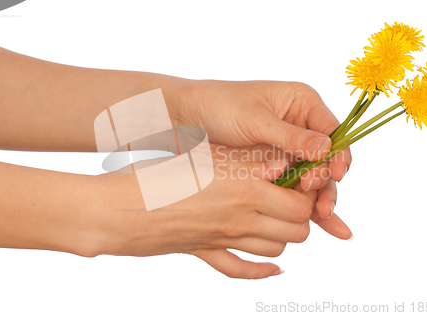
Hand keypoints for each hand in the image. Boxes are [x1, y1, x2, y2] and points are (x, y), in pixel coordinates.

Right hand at [97, 162, 316, 278]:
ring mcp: (225, 239)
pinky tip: (273, 268)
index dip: (308, 192)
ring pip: (277, 250)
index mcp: (244, 186)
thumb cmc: (158, 172)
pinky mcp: (207, 252)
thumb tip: (280, 165)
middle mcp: (241, 216)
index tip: (302, 181)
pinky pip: (243, 271)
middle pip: (297, 229)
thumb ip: (247, 160)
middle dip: (300, 215)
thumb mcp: (206, 154)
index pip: (300, 201)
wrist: (119, 208)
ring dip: (282, 235)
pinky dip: (263, 272)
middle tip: (290, 198)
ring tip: (273, 217)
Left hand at [175, 80, 351, 219]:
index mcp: (302, 103)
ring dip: (321, 197)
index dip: (339, 155)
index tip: (335, 175)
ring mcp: (289, 148)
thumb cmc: (218, 105)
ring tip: (323, 218)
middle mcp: (301, 125)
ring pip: (314, 175)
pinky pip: (296, 184)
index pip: (333, 131)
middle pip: (327, 158)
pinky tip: (319, 221)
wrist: (185, 117)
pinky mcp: (276, 165)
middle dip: (327, 182)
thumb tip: (327, 149)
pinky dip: (305, 202)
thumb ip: (290, 136)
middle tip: (321, 206)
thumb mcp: (255, 119)